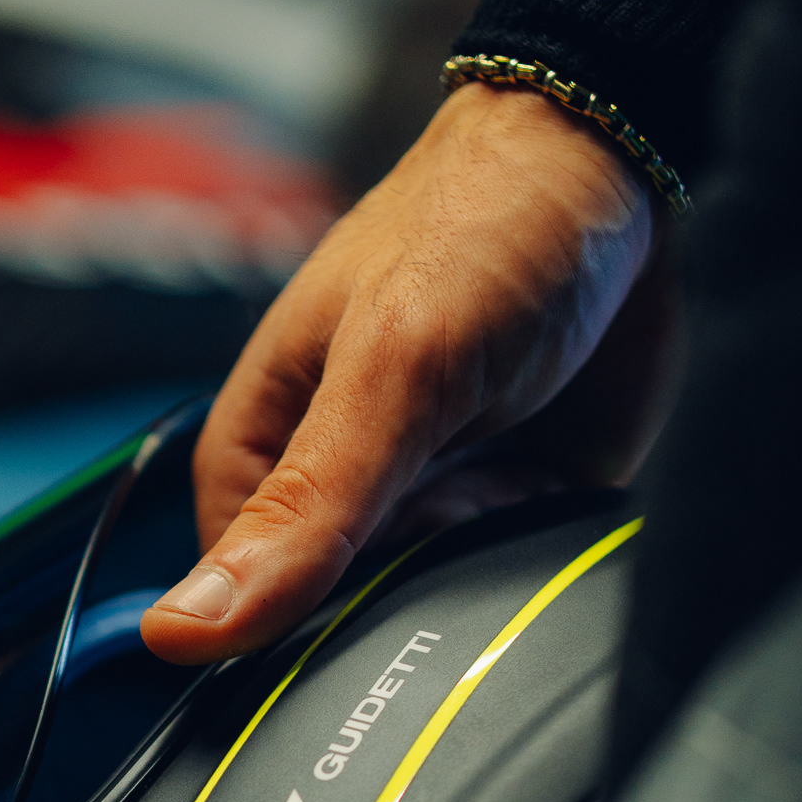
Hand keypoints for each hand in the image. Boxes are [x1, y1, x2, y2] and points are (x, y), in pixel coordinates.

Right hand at [141, 80, 681, 663]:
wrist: (621, 168)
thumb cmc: (479, 230)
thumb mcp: (386, 373)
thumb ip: (302, 511)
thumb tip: (179, 631)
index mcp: (261, 455)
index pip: (239, 604)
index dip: (284, 633)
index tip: (343, 618)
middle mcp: (336, 491)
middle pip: (339, 617)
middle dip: (398, 594)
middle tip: (448, 509)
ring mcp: (426, 502)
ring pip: (431, 608)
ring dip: (472, 572)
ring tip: (504, 472)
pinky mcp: (507, 509)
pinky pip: (509, 583)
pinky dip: (532, 554)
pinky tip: (544, 485)